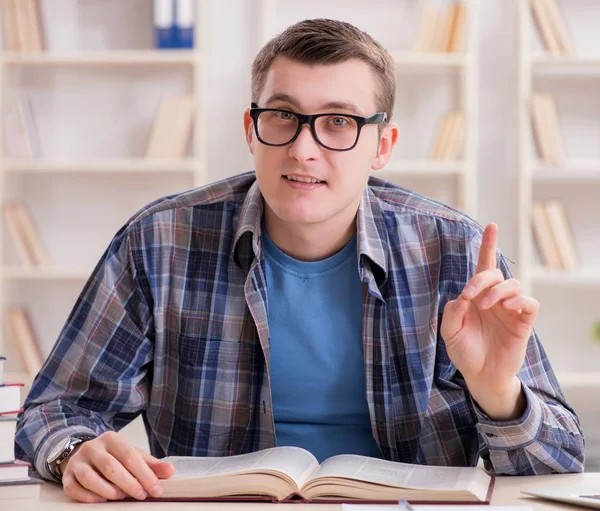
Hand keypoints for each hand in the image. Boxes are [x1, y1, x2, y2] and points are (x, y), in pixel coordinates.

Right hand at [60, 431, 174, 502]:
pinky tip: (102, 501)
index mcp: (112, 439)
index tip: (156, 489)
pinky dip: (89, 498)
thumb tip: (170, 471)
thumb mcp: (133, 456)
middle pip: (111, 467)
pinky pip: (74, 489)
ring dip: (108, 491)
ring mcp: (78, 462)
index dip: (144, 474)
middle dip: (129, 484)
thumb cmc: (114, 457)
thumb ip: (152, 465)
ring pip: (91, 478)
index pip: (130, 456)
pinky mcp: (67, 476)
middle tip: (140, 495)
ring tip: (121, 497)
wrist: (85, 455)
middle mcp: (93, 447)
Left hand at [440, 224, 539, 419]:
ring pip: (512, 284)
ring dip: (497, 291)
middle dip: (481, 278)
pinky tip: (506, 307)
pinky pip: (529, 302)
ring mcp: (510, 309)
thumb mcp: (450, 330)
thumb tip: (465, 294)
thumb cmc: (464, 351)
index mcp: (476, 296)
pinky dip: (519, 299)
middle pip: (494, 273)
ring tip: (486, 306)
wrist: (479, 375)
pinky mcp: (523, 322)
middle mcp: (494, 298)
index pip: (483, 266)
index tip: (491, 226)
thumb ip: (453, 310)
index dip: (487, 246)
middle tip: (470, 295)